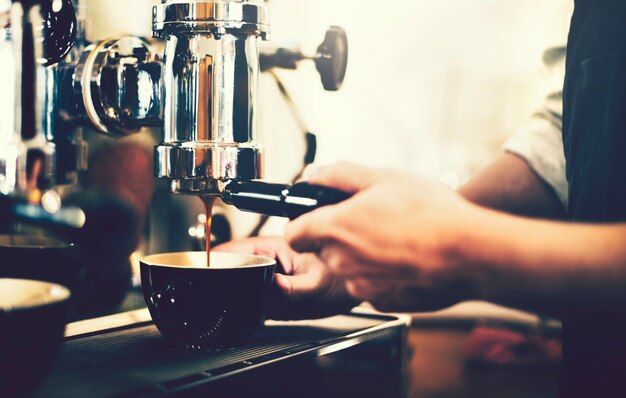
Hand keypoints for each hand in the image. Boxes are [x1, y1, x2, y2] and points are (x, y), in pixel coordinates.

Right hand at [214, 236, 358, 319]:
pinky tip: (246, 316)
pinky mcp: (269, 295)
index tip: (205, 274)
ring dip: (231, 296)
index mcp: (271, 248)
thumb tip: (272, 286)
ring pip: (236, 286)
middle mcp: (265, 261)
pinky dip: (243, 309)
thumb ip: (293, 288)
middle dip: (220, 282)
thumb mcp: (316, 283)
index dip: (214, 262)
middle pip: (229, 269)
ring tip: (232, 307)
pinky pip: (248, 301)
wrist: (351, 291)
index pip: (232, 251)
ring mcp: (265, 279)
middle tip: (218, 299)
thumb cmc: (339, 277)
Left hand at [286, 162, 481, 312]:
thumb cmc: (431, 214)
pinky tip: (405, 258)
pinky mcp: (381, 302)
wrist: (469, 253)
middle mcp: (342, 261)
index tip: (316, 218)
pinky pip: (371, 286)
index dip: (303, 223)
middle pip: (323, 250)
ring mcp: (361, 286)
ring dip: (362, 256)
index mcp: (336, 228)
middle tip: (370, 220)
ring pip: (348, 269)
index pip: (294, 232)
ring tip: (394, 239)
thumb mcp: (384, 178)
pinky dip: (381, 274)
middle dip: (339, 236)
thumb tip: (316, 174)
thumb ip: (341, 175)